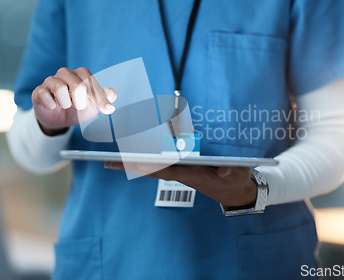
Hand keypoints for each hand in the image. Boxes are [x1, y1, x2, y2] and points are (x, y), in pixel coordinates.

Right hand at [32, 67, 116, 135]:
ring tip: (65, 105)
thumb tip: (111, 93)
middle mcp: (66, 73)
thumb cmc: (78, 109)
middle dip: (81, 102)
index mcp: (81, 74)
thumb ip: (104, 98)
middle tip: (79, 106)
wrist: (60, 121)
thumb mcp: (94, 106)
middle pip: (78, 86)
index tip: (108, 110)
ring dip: (66, 103)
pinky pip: (44, 95)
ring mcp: (51, 80)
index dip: (100, 98)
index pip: (92, 83)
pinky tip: (53, 107)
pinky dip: (51, 105)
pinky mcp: (38, 90)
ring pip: (60, 89)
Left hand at [105, 162, 256, 207]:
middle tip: (106, 162)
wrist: (235, 190)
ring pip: (154, 165)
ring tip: (115, 156)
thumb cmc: (234, 181)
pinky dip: (148, 158)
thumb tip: (227, 168)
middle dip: (130, 165)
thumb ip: (233, 172)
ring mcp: (180, 170)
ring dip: (135, 161)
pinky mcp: (183, 167)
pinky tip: (138, 152)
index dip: (145, 165)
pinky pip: (161, 162)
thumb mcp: (237, 176)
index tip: (128, 163)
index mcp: (190, 174)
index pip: (163, 169)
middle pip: (151, 168)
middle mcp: (181, 172)